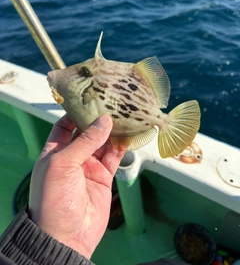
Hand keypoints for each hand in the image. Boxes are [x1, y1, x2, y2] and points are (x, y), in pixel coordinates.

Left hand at [29, 114, 124, 258]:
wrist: (66, 235)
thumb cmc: (54, 198)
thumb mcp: (63, 164)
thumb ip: (84, 142)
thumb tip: (104, 121)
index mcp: (55, 152)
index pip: (64, 126)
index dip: (75, 113)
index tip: (89, 100)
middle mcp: (72, 157)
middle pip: (86, 133)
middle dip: (97, 120)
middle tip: (112, 104)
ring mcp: (89, 167)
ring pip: (103, 143)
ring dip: (112, 132)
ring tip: (124, 116)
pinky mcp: (104, 177)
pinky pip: (114, 157)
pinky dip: (121, 147)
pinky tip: (129, 135)